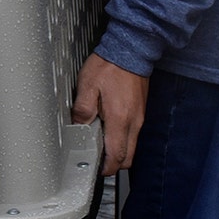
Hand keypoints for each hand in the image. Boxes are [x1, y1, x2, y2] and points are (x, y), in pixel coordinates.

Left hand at [71, 54, 148, 176]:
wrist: (131, 49)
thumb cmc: (110, 65)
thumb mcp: (87, 86)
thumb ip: (82, 110)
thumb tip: (78, 126)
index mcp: (120, 119)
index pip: (117, 156)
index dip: (107, 168)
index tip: (97, 169)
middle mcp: (134, 122)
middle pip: (128, 157)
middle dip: (114, 163)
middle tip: (98, 159)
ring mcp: (140, 117)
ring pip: (132, 146)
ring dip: (118, 150)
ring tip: (100, 142)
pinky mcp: (140, 111)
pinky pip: (133, 133)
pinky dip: (122, 138)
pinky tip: (109, 127)